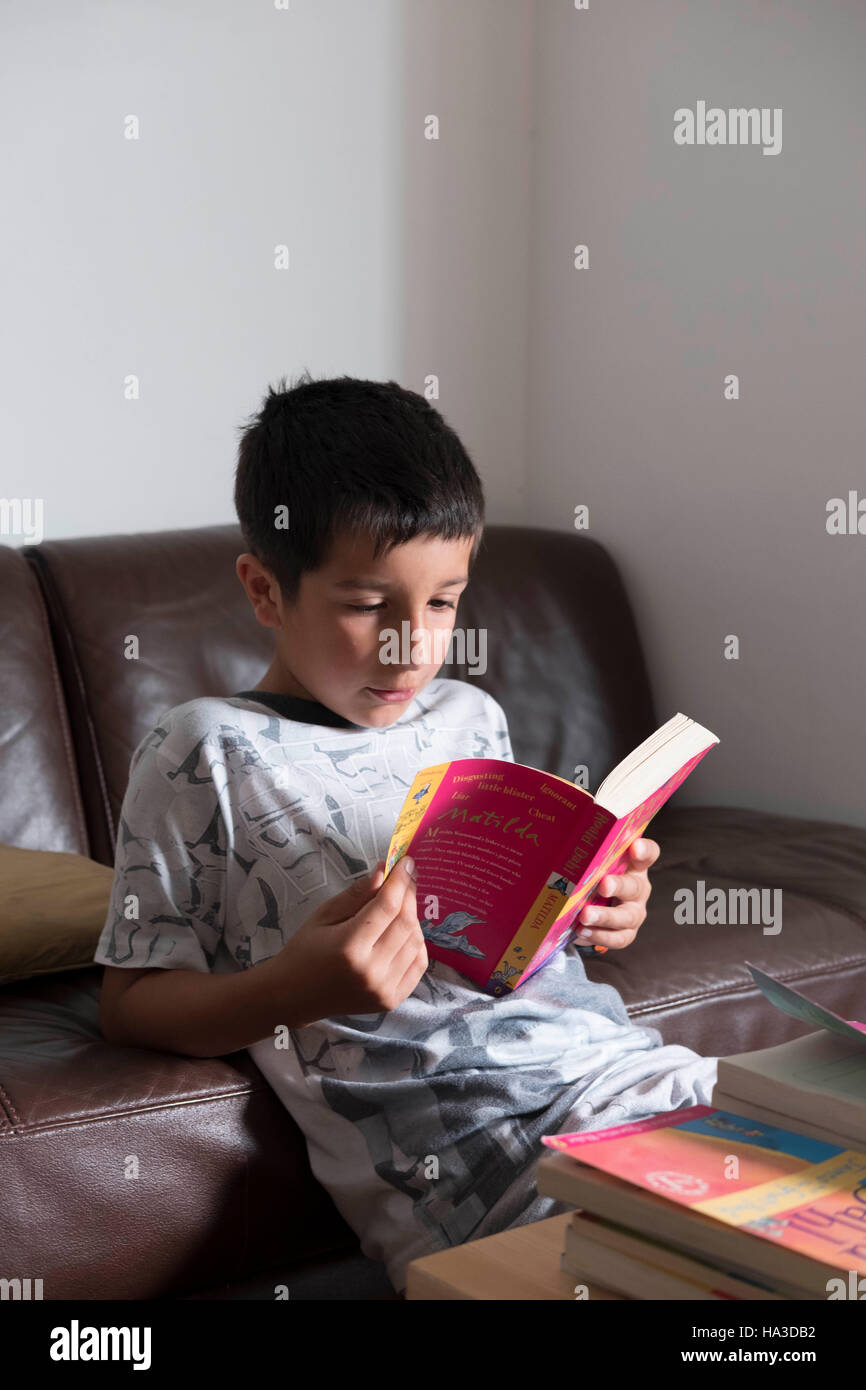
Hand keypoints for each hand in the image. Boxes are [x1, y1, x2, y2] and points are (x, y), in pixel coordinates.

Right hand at [276, 856, 427, 1022]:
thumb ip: (356, 894)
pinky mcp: (391, 1001)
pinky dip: (416, 944)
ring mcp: (383, 989)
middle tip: (405, 879)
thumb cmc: (305, 950)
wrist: (295, 996)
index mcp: (349, 947)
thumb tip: (384, 870)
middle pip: (406, 923)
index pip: (387, 906)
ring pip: (416, 942)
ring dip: (412, 918)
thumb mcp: (324, 915)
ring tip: (399, 906)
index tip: (407, 862)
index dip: (400, 881)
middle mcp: (370, 971)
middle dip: (409, 895)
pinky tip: (403, 933)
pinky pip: (418, 964)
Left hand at [575, 837, 659, 949]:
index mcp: (633, 865)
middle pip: (635, 886)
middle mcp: (638, 888)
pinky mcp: (626, 932)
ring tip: (585, 916)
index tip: (635, 847)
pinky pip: (618, 938)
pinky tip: (582, 931)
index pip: (648, 853)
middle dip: (618, 886)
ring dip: (605, 916)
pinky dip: (600, 936)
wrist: (589, 905)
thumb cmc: (590, 875)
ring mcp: (634, 912)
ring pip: (627, 916)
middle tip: (603, 885)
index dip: (644, 850)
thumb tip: (550, 832)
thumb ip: (581, 850)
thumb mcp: (590, 862)